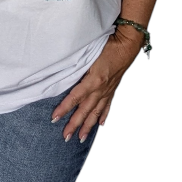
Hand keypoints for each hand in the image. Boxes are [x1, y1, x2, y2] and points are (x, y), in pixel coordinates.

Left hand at [51, 26, 143, 141]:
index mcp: (94, 80)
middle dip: (74, 124)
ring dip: (88, 126)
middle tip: (65, 136)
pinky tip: (100, 124)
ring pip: (96, 112)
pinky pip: (107, 105)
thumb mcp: (89, 54)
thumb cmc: (107, 44)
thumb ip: (78, 65)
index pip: (75, 98)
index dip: (64, 108)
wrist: (127, 44)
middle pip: (85, 110)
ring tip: (81, 138)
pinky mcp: (113, 88)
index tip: (54, 118)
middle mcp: (101, 88)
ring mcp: (108, 90)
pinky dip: (103, 116)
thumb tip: (64, 73)